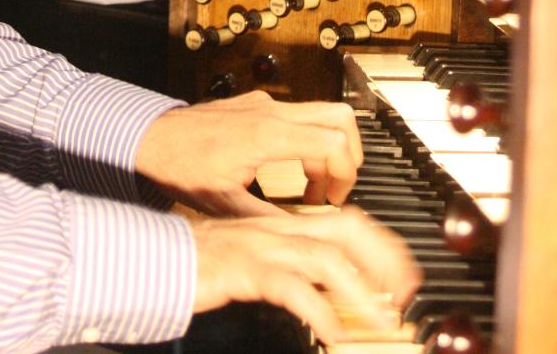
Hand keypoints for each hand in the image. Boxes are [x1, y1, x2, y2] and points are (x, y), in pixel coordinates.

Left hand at [135, 90, 362, 212]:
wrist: (147, 137)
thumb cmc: (178, 165)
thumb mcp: (224, 203)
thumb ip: (266, 217)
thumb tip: (298, 238)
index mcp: (267, 135)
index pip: (334, 142)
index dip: (345, 175)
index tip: (332, 201)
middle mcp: (271, 112)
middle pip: (340, 118)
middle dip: (349, 156)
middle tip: (334, 189)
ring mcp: (264, 104)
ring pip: (322, 114)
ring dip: (328, 150)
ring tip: (311, 187)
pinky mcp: (256, 105)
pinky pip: (299, 117)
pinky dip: (307, 142)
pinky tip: (288, 172)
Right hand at [189, 205, 421, 345]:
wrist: (149, 254)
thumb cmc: (195, 262)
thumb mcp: (249, 264)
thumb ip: (285, 273)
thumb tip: (323, 301)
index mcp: (279, 226)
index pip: (343, 222)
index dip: (380, 244)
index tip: (403, 273)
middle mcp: (275, 230)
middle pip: (344, 230)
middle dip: (383, 259)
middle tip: (407, 292)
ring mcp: (259, 246)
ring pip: (325, 259)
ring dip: (361, 291)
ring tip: (382, 319)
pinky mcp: (242, 268)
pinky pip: (290, 287)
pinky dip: (318, 310)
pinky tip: (332, 333)